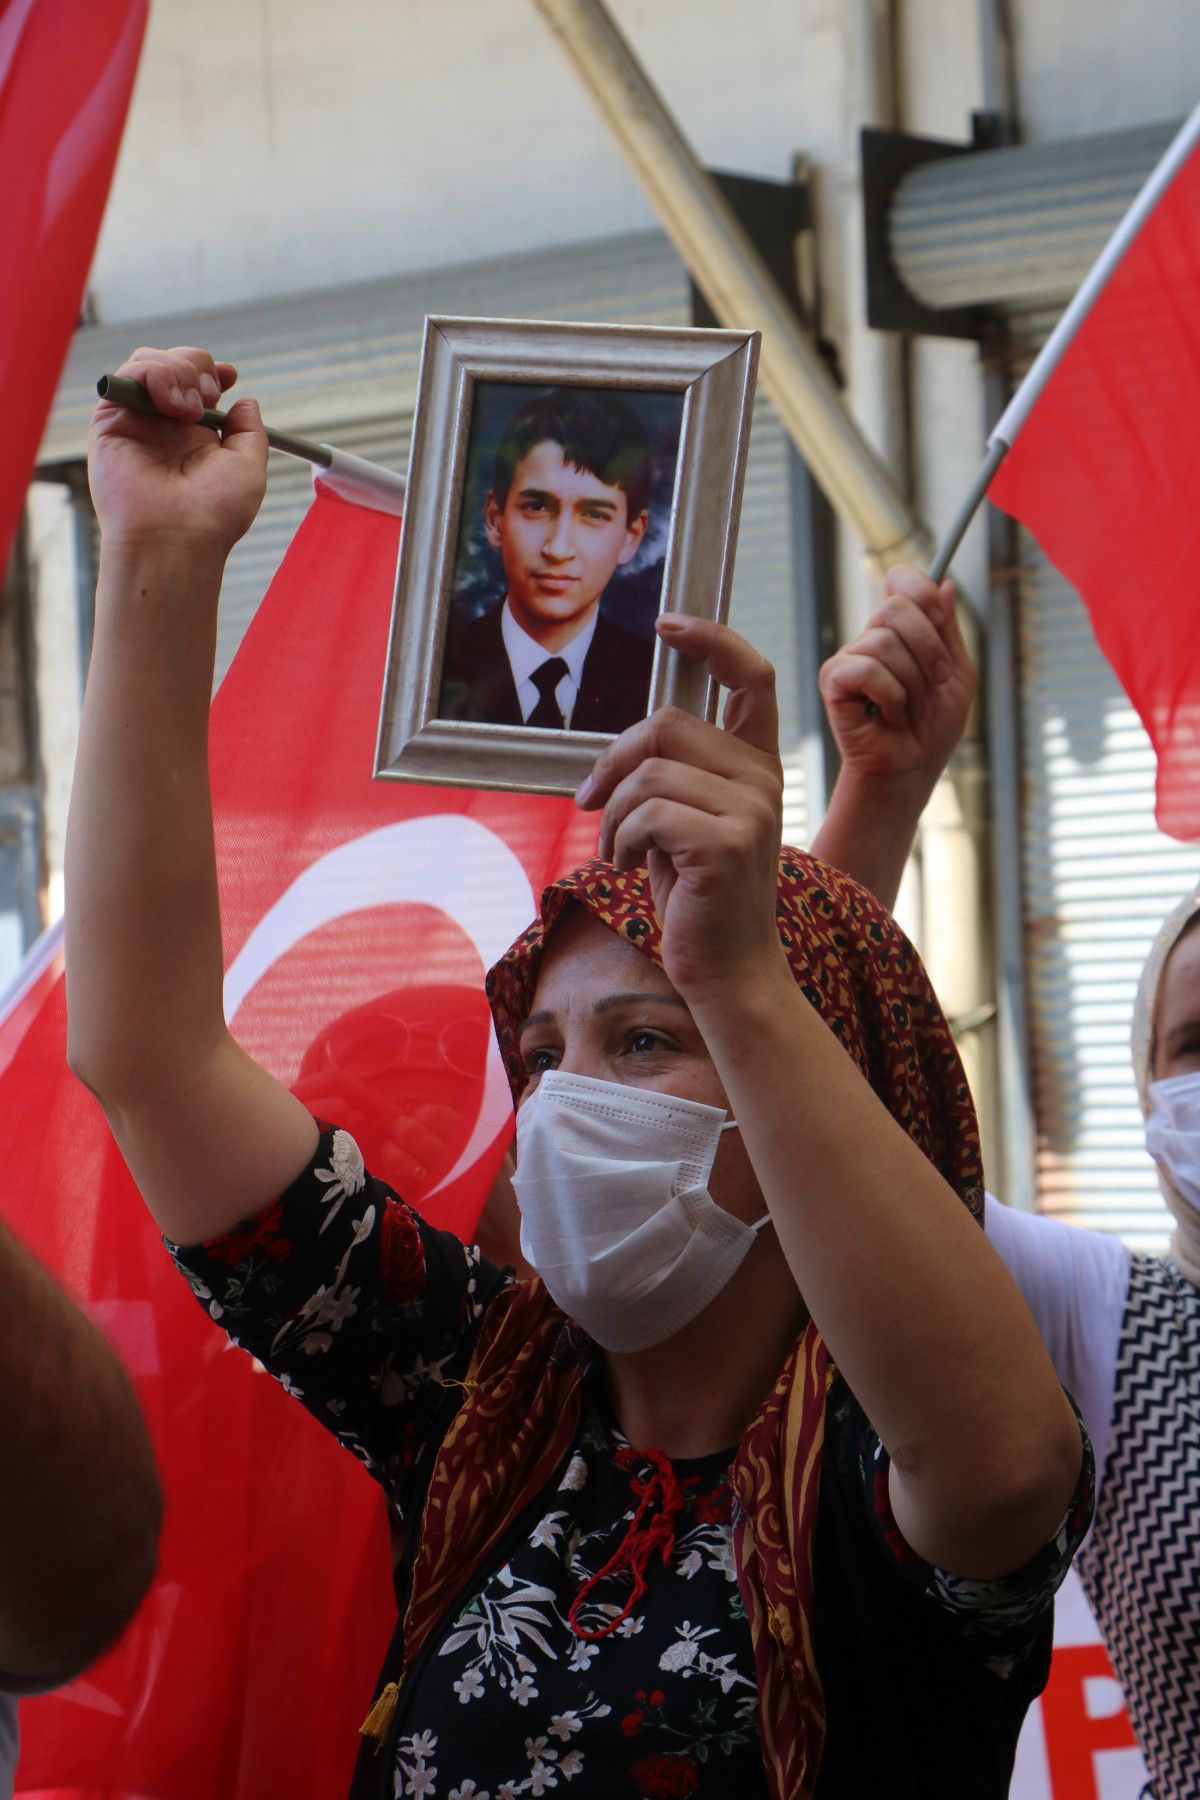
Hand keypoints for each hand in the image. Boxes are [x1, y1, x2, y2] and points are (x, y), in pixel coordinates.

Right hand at [88, 345, 267, 557]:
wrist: (177, 538)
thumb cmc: (214, 515)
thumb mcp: (248, 467)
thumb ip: (250, 431)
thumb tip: (246, 399)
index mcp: (194, 434)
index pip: (197, 382)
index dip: (211, 370)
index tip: (229, 376)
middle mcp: (163, 425)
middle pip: (174, 363)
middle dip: (196, 367)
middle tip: (208, 397)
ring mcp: (137, 422)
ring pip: (148, 362)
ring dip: (176, 371)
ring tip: (187, 410)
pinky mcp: (110, 423)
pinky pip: (125, 375)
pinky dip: (152, 374)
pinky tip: (169, 405)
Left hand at [575, 614, 786, 999]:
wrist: (728, 972)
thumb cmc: (699, 899)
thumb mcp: (685, 825)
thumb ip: (674, 775)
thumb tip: (625, 744)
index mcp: (759, 765)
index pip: (750, 676)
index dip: (710, 638)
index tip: (667, 621)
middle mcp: (764, 778)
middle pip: (665, 724)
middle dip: (613, 763)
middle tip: (593, 805)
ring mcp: (752, 809)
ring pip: (647, 772)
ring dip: (613, 815)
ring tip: (618, 852)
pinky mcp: (727, 842)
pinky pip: (645, 812)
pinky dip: (620, 842)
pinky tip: (630, 870)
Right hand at [818, 565, 975, 795]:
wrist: (911, 770)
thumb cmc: (932, 729)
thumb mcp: (956, 674)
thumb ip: (949, 630)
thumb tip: (946, 584)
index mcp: (902, 630)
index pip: (901, 580)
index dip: (920, 588)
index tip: (939, 614)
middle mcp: (871, 638)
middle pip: (895, 607)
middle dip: (928, 648)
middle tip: (937, 681)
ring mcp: (850, 657)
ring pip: (884, 643)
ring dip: (911, 683)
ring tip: (907, 709)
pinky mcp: (833, 680)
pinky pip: (867, 669)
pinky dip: (889, 697)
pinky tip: (885, 716)